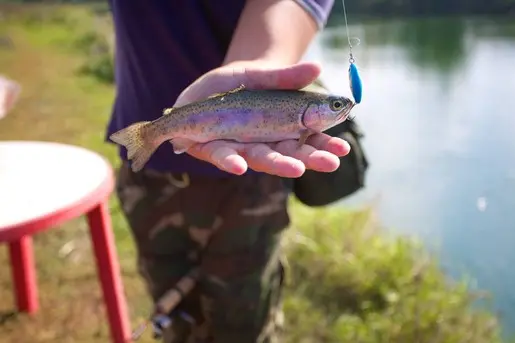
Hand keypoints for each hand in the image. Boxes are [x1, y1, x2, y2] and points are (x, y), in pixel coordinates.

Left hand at [174, 61, 350, 177]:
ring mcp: (238, 148)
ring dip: (278, 164)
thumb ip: (285, 77)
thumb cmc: (235, 84)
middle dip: (309, 159)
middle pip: (288, 154)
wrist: (201, 92)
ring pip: (259, 158)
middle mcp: (263, 143)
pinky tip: (239, 167)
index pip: (306, 140)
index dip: (323, 146)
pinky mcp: (211, 150)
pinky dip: (230, 161)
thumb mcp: (260, 75)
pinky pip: (222, 156)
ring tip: (297, 169)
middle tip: (330, 163)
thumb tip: (317, 68)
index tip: (342, 150)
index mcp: (280, 128)